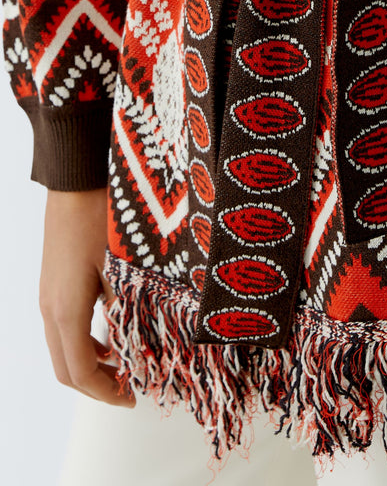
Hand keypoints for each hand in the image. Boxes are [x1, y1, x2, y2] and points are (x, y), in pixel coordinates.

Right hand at [39, 188, 134, 406]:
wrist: (75, 183)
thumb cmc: (100, 220)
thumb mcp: (123, 268)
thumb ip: (128, 309)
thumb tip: (144, 341)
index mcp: (66, 311)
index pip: (80, 373)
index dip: (105, 393)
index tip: (132, 397)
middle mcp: (51, 308)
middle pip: (66, 368)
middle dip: (97, 385)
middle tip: (130, 388)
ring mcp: (49, 296)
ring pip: (63, 347)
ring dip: (92, 363)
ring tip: (126, 361)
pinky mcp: (54, 283)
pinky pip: (64, 326)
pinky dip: (86, 340)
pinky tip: (113, 330)